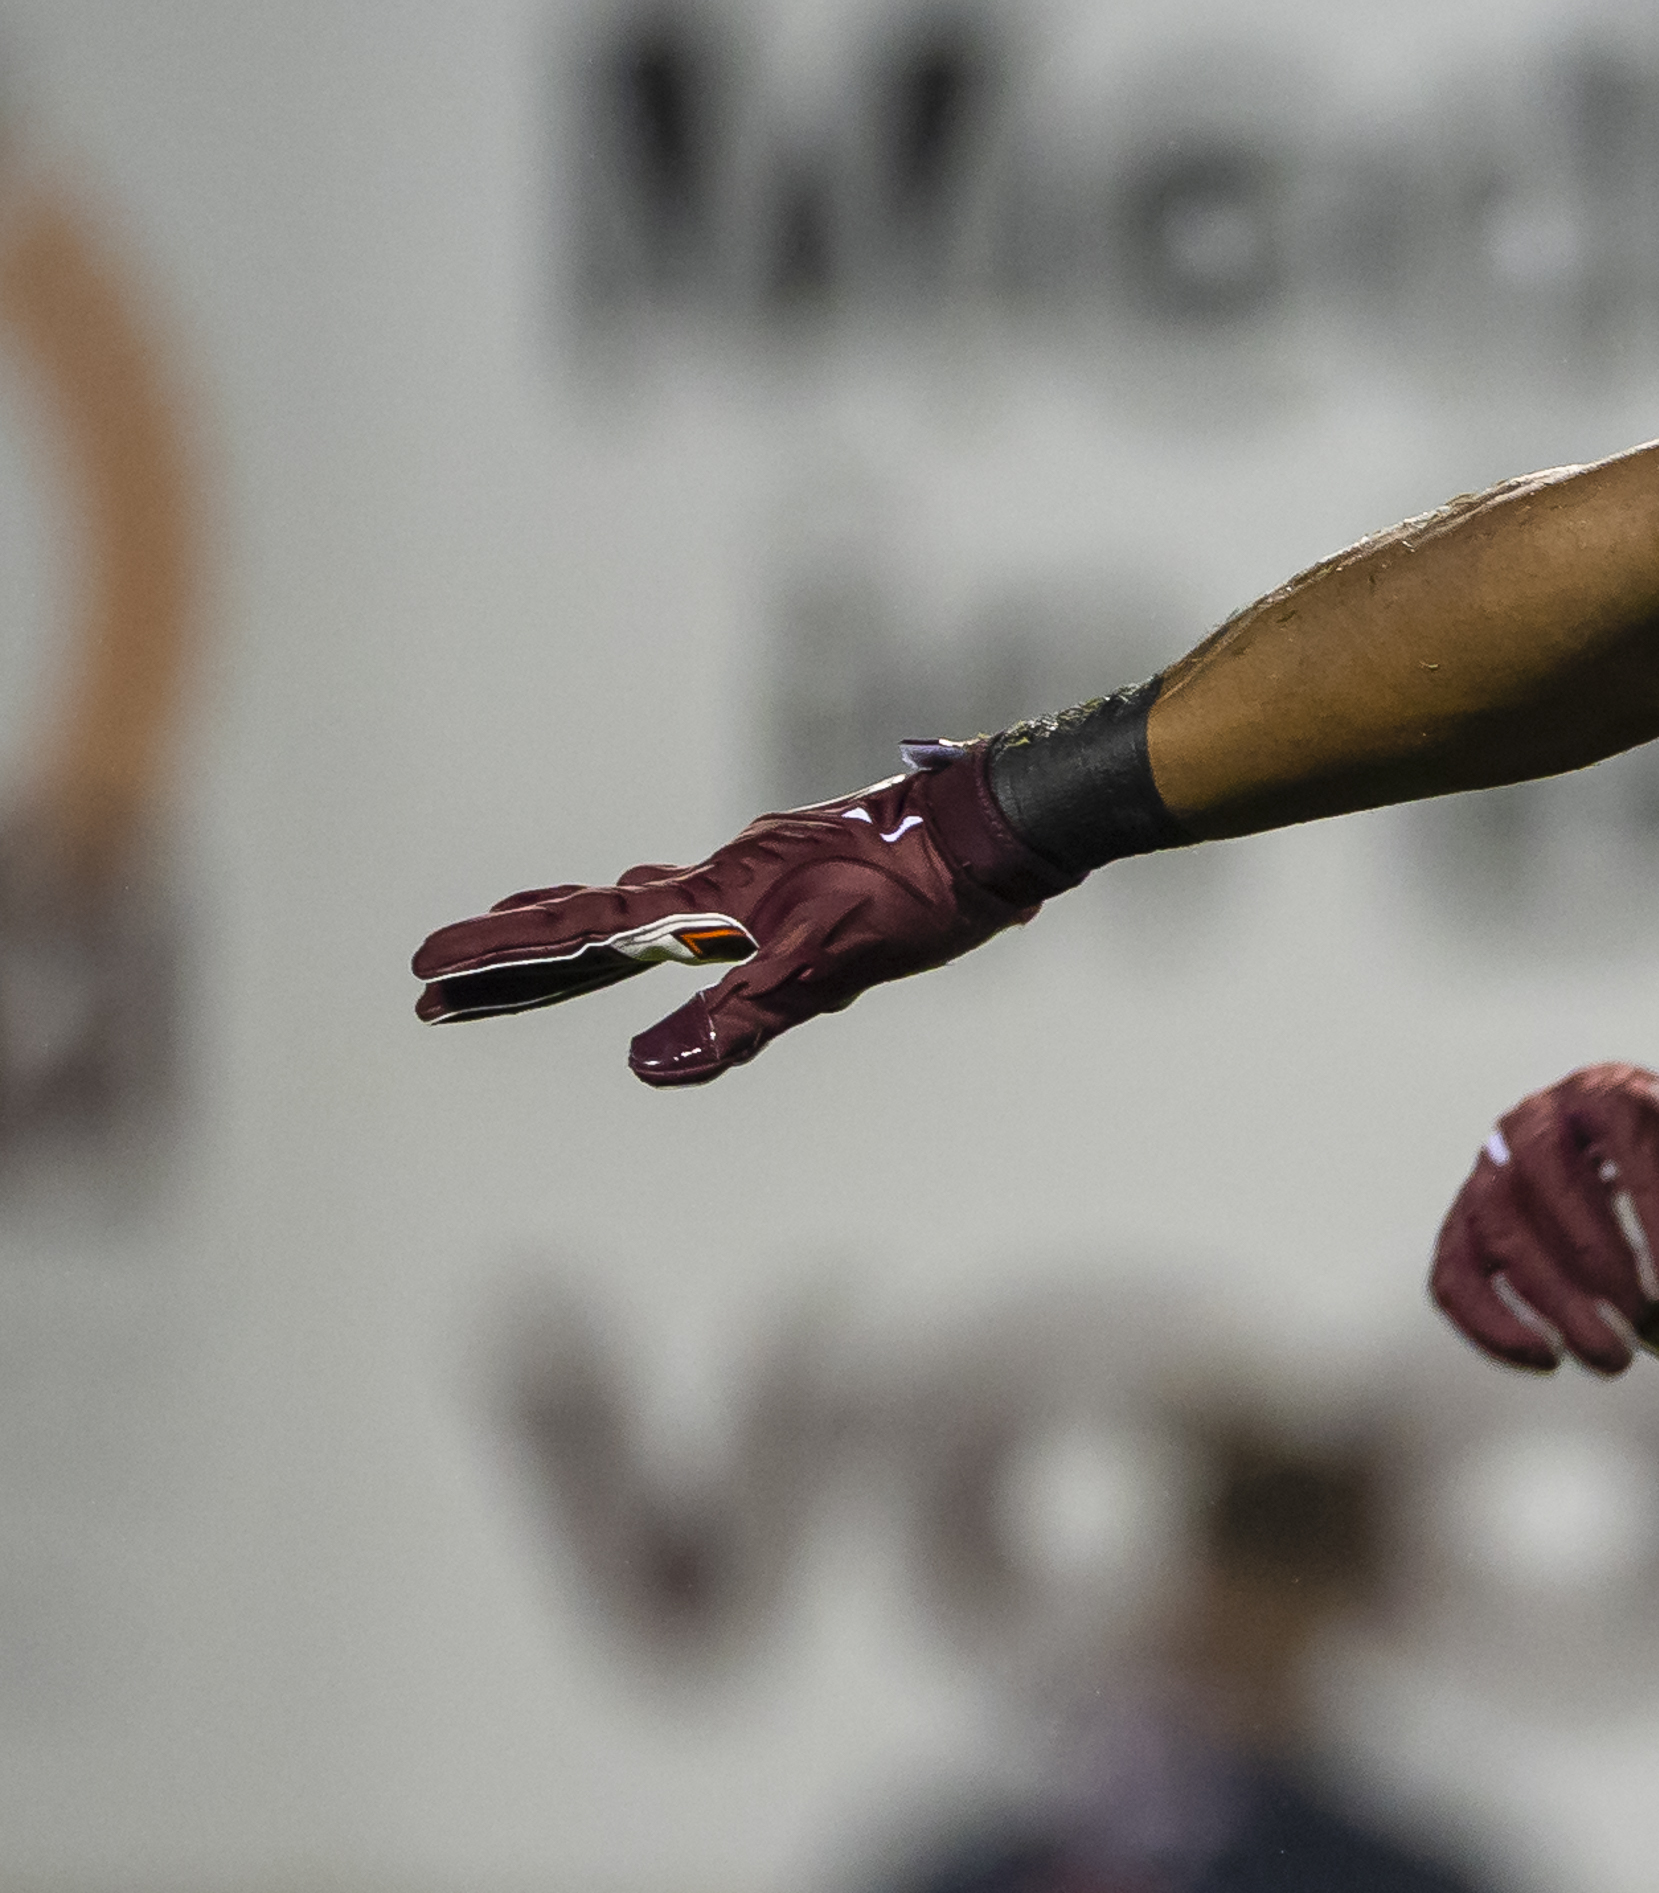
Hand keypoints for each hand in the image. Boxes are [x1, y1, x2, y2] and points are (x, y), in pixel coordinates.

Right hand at [408, 742, 1078, 1083]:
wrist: (996, 825)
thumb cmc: (922, 893)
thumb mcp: (833, 967)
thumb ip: (741, 1016)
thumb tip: (650, 1067)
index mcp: (717, 902)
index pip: (586, 935)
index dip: (506, 959)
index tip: (429, 974)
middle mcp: (723, 880)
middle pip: (595, 922)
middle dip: (515, 956)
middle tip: (437, 980)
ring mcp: (757, 874)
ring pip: (643, 908)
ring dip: (577, 934)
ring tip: (523, 949)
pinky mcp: (797, 876)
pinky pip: (698, 903)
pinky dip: (655, 922)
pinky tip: (676, 934)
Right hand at [1429, 1061, 1658, 1372]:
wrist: (1650, 1169)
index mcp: (1613, 1091)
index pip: (1628, 1137)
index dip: (1656, 1215)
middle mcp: (1538, 1120)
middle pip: (1547, 1178)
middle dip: (1596, 1258)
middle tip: (1646, 1324)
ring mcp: (1491, 1174)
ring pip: (1497, 1229)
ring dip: (1549, 1300)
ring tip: (1612, 1359)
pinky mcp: (1465, 1230)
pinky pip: (1453, 1275)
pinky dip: (1487, 1322)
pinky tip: (1545, 1362)